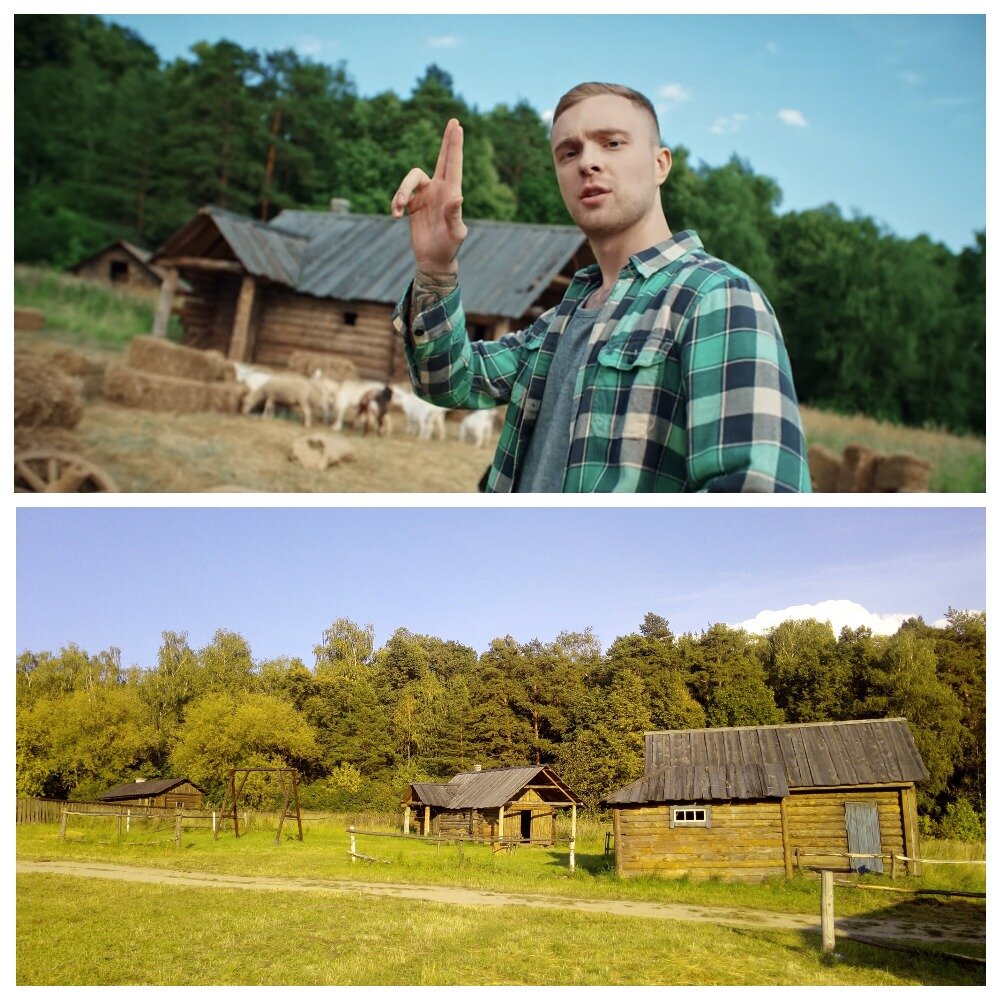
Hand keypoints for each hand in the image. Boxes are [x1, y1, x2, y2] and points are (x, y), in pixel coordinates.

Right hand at [391, 118, 467, 272]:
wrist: (434, 259)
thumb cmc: (449, 247)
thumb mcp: (455, 233)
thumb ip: (455, 216)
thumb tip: (458, 197)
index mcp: (451, 192)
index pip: (453, 164)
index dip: (454, 145)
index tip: (457, 126)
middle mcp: (439, 189)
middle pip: (442, 159)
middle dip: (447, 142)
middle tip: (453, 122)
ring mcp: (425, 195)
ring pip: (410, 179)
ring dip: (401, 190)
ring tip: (398, 207)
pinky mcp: (412, 204)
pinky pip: (401, 195)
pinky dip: (395, 202)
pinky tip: (395, 215)